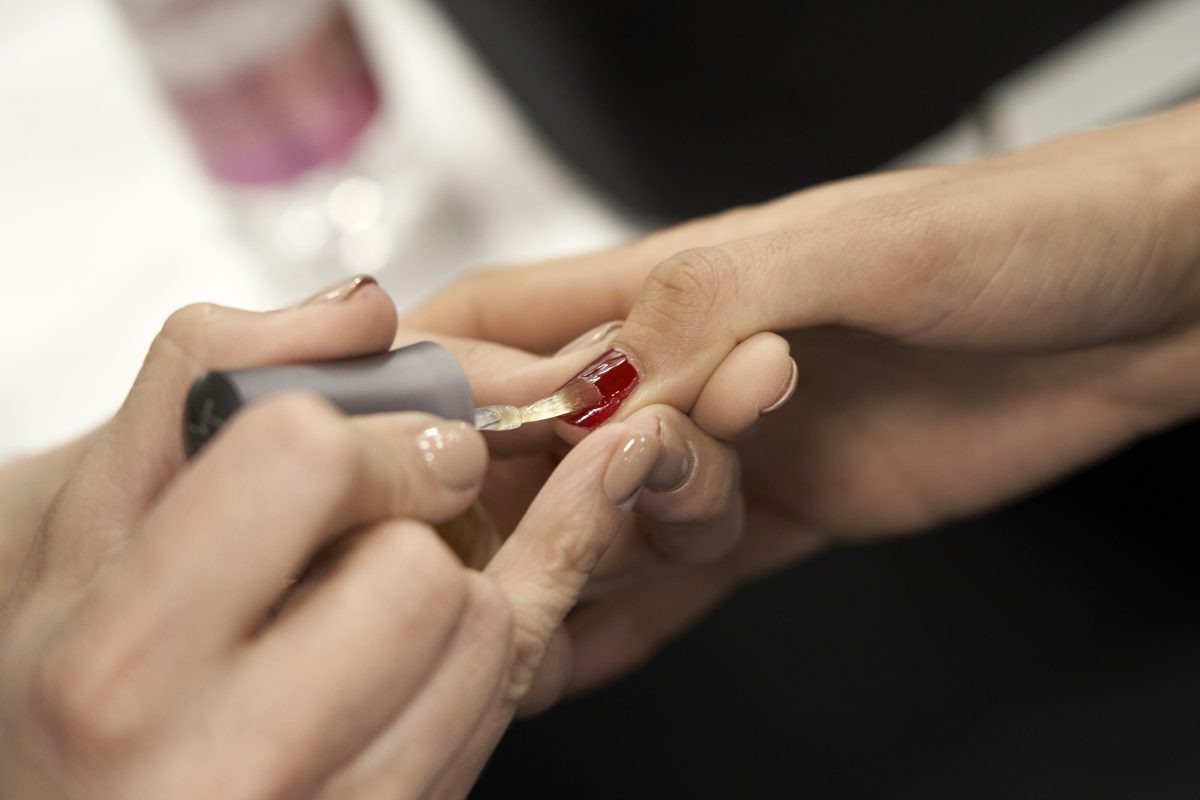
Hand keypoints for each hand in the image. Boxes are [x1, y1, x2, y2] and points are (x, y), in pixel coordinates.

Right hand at [0, 278, 659, 798]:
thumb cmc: (61, 682)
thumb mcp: (80, 519)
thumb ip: (205, 382)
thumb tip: (361, 308)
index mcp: (121, 662)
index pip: (310, 462)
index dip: (361, 431)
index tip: (368, 444)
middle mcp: (228, 763)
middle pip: (423, 566)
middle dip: (410, 522)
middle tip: (364, 531)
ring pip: (490, 636)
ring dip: (453, 588)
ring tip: (365, 601)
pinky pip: (506, 709)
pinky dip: (483, 648)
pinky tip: (431, 630)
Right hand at [405, 100, 1199, 687]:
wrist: (1144, 311)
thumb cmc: (1015, 235)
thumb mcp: (854, 247)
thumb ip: (712, 301)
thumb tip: (598, 378)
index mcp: (681, 277)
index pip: (507, 318)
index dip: (436, 373)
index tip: (405, 441)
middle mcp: (691, 367)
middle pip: (545, 440)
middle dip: (522, 493)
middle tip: (525, 540)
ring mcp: (741, 451)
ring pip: (617, 522)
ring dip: (622, 548)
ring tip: (675, 536)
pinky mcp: (796, 516)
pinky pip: (690, 583)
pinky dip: (635, 626)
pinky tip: (581, 664)